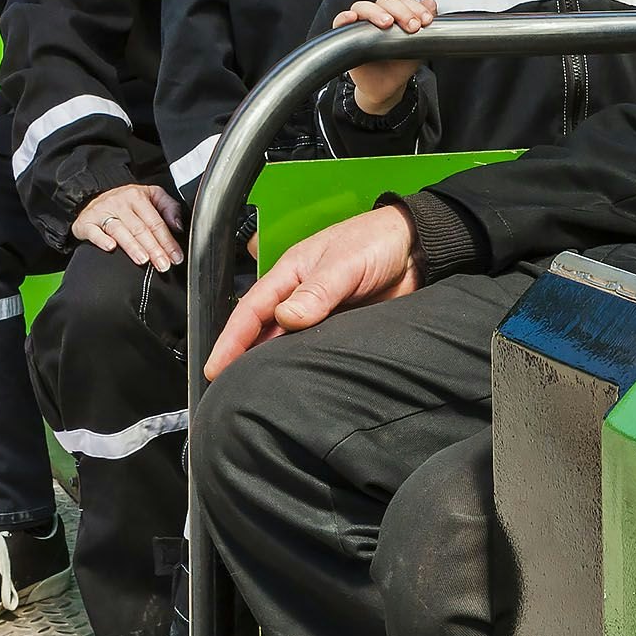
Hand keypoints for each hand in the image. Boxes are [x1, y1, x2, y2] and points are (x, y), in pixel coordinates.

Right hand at [73, 182, 185, 270]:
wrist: (92, 200)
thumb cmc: (125, 203)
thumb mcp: (150, 196)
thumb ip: (169, 207)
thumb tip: (178, 225)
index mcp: (137, 196)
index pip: (155, 221)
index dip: (167, 240)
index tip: (175, 256)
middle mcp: (119, 203)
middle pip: (139, 228)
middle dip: (153, 248)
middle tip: (163, 264)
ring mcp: (102, 212)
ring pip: (119, 230)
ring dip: (132, 246)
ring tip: (143, 260)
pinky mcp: (86, 222)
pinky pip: (94, 231)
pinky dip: (102, 240)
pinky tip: (111, 248)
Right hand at [205, 204, 418, 377]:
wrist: (420, 247)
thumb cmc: (377, 241)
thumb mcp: (345, 263)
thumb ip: (318, 291)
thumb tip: (286, 318)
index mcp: (291, 272)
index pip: (251, 310)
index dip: (231, 340)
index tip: (215, 368)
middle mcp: (300, 294)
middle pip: (263, 331)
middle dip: (243, 358)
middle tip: (228, 391)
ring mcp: (321, 313)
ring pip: (287, 343)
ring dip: (272, 364)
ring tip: (255, 394)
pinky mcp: (342, 327)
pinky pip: (316, 349)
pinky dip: (303, 365)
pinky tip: (297, 384)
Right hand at [332, 0, 438, 118]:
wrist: (387, 88)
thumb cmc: (400, 65)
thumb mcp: (417, 46)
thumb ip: (425, 25)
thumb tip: (431, 2)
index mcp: (395, 14)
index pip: (402, 1)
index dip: (414, 6)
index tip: (426, 20)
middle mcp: (377, 16)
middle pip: (384, 1)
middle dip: (401, 10)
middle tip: (412, 25)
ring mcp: (361, 24)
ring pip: (363, 7)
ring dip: (376, 12)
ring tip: (387, 23)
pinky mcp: (346, 36)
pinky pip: (340, 21)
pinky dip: (345, 17)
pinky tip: (352, 18)